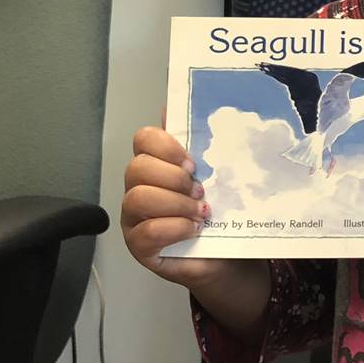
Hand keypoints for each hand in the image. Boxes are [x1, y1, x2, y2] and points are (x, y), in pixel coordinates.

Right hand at [123, 124, 229, 290]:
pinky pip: (146, 232)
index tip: (193, 162)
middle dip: (173, 178)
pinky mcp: (139, 246)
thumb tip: (178, 106)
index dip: (166, 145)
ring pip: (139, 198)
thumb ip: (202, 144)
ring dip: (176, 203)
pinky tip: (194, 229)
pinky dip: (175, 228)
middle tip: (200, 189)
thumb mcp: (219, 175)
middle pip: (137, 168)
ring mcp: (134, 218)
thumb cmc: (219, 213)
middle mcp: (139, 188)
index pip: (143, 139)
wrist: (228, 256)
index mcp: (156, 165)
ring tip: (201, 212)